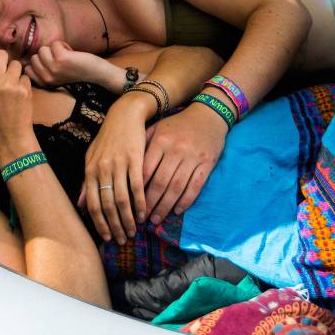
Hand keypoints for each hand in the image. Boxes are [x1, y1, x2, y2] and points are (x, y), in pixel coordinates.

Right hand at [0, 46, 33, 153]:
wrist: (11, 136)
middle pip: (1, 54)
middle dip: (3, 60)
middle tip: (3, 69)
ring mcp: (10, 85)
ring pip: (15, 64)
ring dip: (14, 71)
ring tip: (12, 84)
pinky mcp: (24, 89)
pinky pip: (25, 76)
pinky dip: (23, 83)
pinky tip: (19, 94)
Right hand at [26, 41, 114, 87]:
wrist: (97, 73)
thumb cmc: (77, 72)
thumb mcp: (56, 76)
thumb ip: (44, 70)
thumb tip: (28, 58)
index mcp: (44, 83)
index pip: (27, 69)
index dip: (39, 62)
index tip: (53, 65)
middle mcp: (47, 78)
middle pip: (35, 56)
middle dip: (48, 54)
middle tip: (62, 61)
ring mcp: (53, 68)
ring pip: (43, 49)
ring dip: (55, 49)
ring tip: (67, 56)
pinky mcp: (61, 59)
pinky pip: (54, 44)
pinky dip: (63, 45)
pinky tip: (72, 53)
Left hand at [76, 95, 150, 244]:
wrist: (124, 115)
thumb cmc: (108, 138)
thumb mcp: (92, 158)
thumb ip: (87, 183)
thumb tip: (80, 205)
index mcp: (90, 170)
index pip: (93, 204)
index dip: (99, 223)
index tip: (106, 238)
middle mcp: (102, 169)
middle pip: (106, 205)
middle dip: (115, 226)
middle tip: (122, 240)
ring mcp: (118, 164)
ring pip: (122, 199)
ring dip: (128, 218)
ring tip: (134, 231)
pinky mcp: (134, 159)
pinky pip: (137, 186)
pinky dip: (141, 202)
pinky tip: (144, 213)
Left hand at [142, 103, 226, 224]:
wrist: (208, 115)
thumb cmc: (178, 124)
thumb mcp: (158, 128)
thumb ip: (143, 144)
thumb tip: (125, 166)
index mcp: (161, 141)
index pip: (145, 170)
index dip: (137, 189)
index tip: (130, 204)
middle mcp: (176, 150)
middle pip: (160, 182)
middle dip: (149, 203)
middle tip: (142, 218)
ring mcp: (193, 157)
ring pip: (176, 187)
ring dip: (165, 206)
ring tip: (156, 219)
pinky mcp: (207, 163)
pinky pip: (195, 186)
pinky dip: (186, 200)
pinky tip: (177, 211)